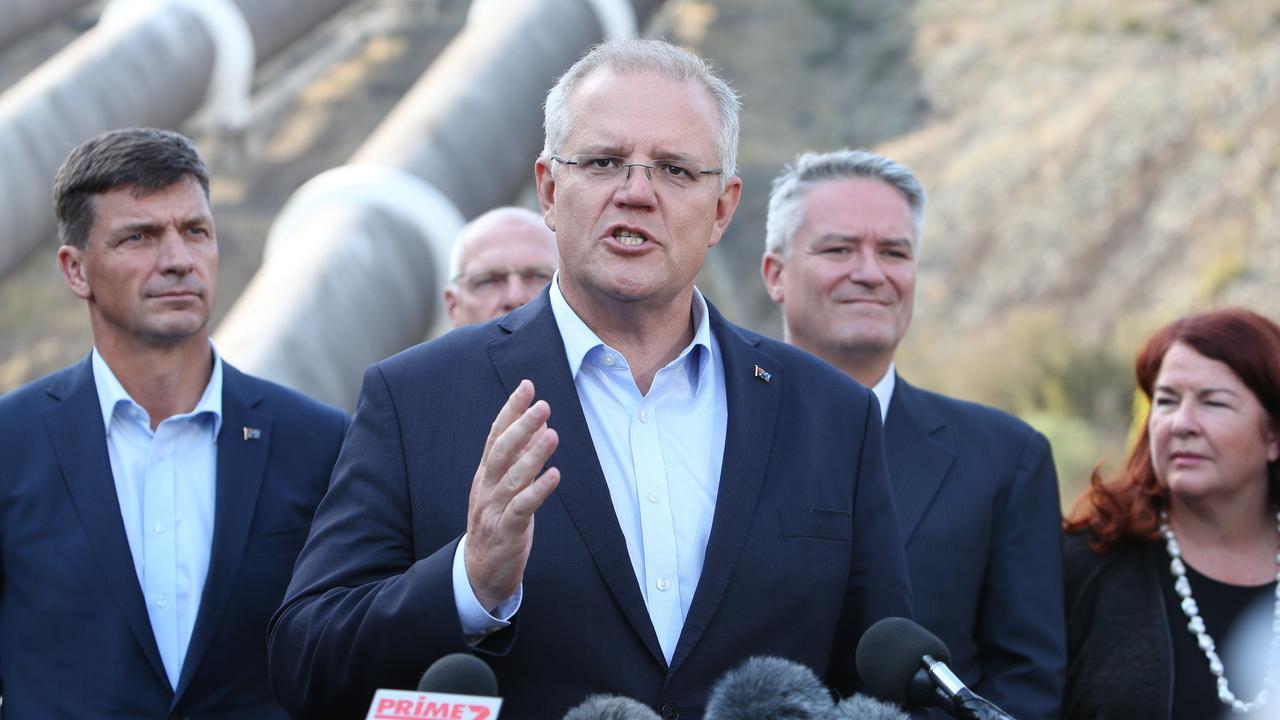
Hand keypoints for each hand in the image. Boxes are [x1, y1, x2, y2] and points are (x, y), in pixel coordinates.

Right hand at [464, 379, 560, 610]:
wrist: (480, 572)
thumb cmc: (497, 523)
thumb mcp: (506, 488)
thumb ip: (520, 458)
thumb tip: (540, 426)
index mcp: (486, 474)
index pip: (496, 435)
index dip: (510, 410)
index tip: (527, 386)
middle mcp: (487, 487)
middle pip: (502, 451)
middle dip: (521, 426)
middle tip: (543, 404)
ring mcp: (493, 509)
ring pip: (512, 478)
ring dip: (533, 455)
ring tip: (552, 434)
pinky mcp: (505, 532)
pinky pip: (522, 509)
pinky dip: (538, 491)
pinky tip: (555, 475)